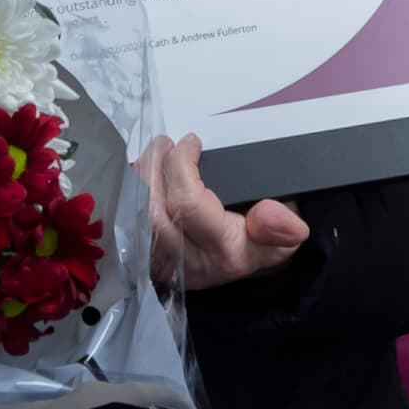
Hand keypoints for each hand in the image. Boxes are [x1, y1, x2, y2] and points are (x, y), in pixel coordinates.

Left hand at [139, 132, 309, 291]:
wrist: (239, 266)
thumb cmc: (259, 242)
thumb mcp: (281, 237)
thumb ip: (281, 229)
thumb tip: (281, 217)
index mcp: (224, 252)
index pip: (189, 205)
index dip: (182, 165)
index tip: (191, 142)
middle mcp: (189, 261)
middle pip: (151, 212)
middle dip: (152, 168)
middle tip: (163, 142)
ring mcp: (164, 263)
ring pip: (134, 218)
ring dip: (138, 178)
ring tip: (153, 153)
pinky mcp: (146, 260)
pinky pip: (126, 224)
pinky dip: (131, 194)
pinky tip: (143, 175)